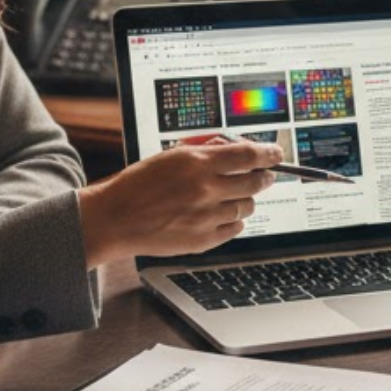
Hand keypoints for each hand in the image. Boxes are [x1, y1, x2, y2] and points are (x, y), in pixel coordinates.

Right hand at [78, 140, 281, 266]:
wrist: (115, 219)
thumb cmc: (138, 185)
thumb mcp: (170, 156)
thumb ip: (206, 153)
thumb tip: (236, 150)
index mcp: (196, 162)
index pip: (248, 154)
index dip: (268, 153)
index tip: (276, 154)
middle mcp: (205, 189)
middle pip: (254, 181)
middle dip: (264, 177)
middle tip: (264, 175)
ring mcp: (206, 216)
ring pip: (247, 206)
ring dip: (244, 199)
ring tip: (230, 196)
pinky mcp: (203, 240)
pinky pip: (236, 228)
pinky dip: (233, 221)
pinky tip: (219, 215)